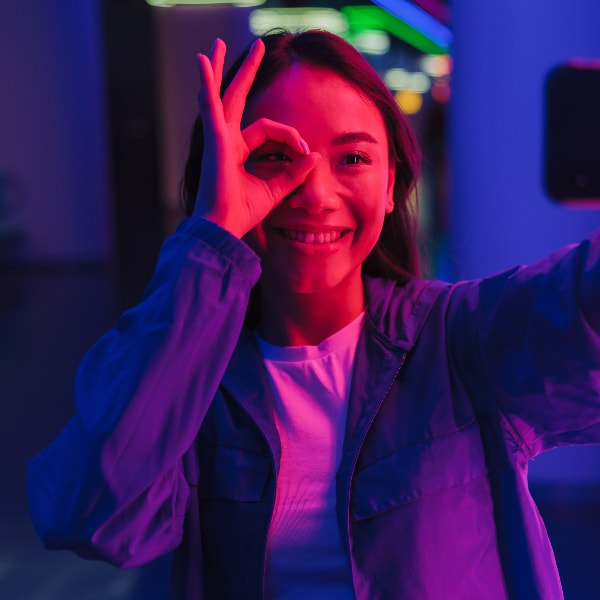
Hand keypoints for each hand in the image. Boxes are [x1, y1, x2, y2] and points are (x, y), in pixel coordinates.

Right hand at [193, 38, 319, 237]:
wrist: (223, 226)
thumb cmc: (243, 213)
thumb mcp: (275, 189)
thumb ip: (294, 172)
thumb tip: (316, 156)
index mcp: (238, 151)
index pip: (269, 130)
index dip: (291, 138)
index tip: (306, 154)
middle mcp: (226, 140)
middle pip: (237, 98)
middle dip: (247, 73)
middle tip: (257, 48)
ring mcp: (217, 137)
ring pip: (221, 95)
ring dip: (221, 69)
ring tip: (218, 44)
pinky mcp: (214, 139)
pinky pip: (210, 105)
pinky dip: (206, 83)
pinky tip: (202, 62)